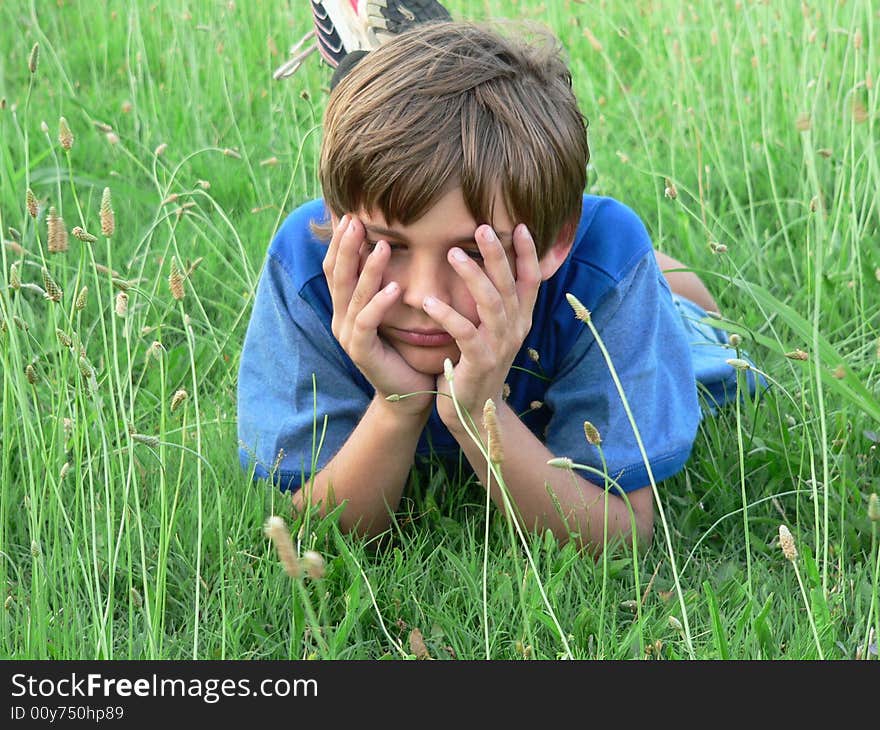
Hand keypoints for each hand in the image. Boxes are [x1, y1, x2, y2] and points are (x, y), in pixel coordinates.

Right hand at [323, 214, 434, 415]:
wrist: (409, 392)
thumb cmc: (406, 347)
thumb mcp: (394, 309)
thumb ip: (387, 280)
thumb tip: (395, 240)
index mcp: (346, 306)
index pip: (336, 266)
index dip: (339, 240)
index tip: (349, 213)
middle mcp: (341, 318)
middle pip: (337, 274)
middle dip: (346, 246)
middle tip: (356, 219)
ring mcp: (349, 335)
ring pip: (353, 295)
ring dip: (367, 268)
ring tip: (382, 244)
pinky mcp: (362, 352)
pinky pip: (368, 323)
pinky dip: (379, 304)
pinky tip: (394, 288)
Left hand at [424, 223, 541, 429]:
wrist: (474, 413)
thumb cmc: (476, 366)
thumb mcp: (491, 332)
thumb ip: (493, 303)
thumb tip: (487, 266)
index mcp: (519, 320)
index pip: (531, 280)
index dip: (527, 253)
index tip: (520, 225)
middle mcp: (515, 329)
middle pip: (510, 284)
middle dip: (498, 254)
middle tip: (481, 228)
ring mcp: (500, 346)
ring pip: (492, 303)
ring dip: (472, 276)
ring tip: (453, 254)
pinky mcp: (480, 361)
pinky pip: (466, 333)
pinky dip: (448, 315)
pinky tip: (429, 302)